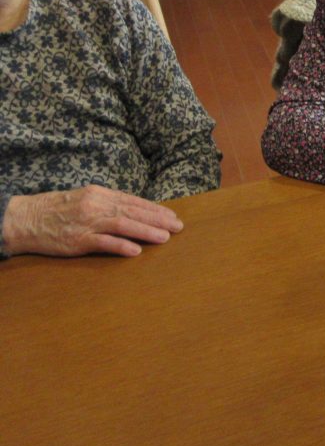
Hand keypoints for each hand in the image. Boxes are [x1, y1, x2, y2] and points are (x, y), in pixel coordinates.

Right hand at [2, 186, 183, 257]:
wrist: (24, 219)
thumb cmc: (57, 210)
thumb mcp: (84, 199)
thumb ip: (108, 204)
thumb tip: (135, 211)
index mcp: (99, 194)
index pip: (133, 201)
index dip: (154, 209)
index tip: (172, 216)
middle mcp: (95, 205)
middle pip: (133, 211)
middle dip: (158, 219)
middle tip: (178, 227)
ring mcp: (86, 222)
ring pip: (122, 225)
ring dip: (146, 231)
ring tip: (165, 237)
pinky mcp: (77, 240)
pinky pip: (102, 243)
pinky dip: (120, 246)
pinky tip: (136, 250)